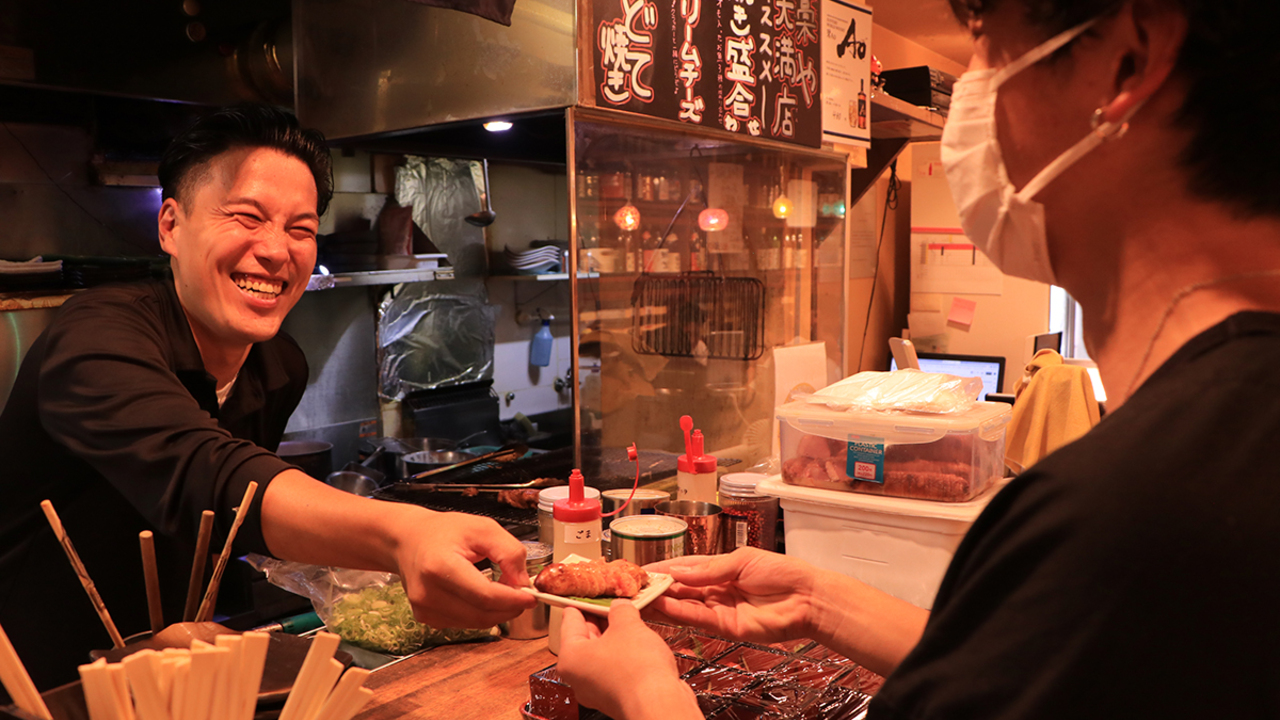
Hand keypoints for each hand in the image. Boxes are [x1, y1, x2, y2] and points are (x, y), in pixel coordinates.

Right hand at [393, 510, 535, 628]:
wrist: (408, 540)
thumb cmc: (444, 531)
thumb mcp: (483, 528)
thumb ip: (509, 552)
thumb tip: (523, 582)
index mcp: (440, 565)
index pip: (484, 595)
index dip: (512, 600)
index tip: (532, 596)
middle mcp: (428, 592)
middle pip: (481, 614)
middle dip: (509, 608)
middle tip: (524, 596)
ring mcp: (425, 609)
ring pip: (475, 623)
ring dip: (497, 612)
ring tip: (504, 591)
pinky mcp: (426, 618)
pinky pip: (464, 623)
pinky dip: (480, 614)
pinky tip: (482, 596)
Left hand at [557, 602, 699, 719]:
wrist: (660, 704)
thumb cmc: (636, 667)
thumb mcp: (627, 625)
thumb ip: (621, 611)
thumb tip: (620, 607)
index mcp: (570, 657)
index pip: (570, 620)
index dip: (581, 601)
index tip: (587, 591)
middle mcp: (579, 676)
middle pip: (586, 638)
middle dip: (601, 619)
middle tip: (613, 601)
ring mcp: (598, 689)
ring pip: (604, 654)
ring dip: (616, 637)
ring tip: (630, 618)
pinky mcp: (618, 696)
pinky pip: (618, 668)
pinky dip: (626, 654)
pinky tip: (640, 642)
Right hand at [646, 548, 818, 644]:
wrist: (807, 598)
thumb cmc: (782, 572)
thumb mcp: (742, 560)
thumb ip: (709, 568)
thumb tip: (678, 569)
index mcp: (719, 568)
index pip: (684, 568)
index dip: (663, 569)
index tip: (641, 570)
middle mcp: (715, 589)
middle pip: (680, 589)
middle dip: (657, 587)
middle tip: (632, 586)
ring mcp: (719, 608)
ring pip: (684, 605)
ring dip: (662, 602)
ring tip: (640, 597)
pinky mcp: (725, 626)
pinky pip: (698, 619)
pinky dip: (679, 613)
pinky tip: (662, 606)